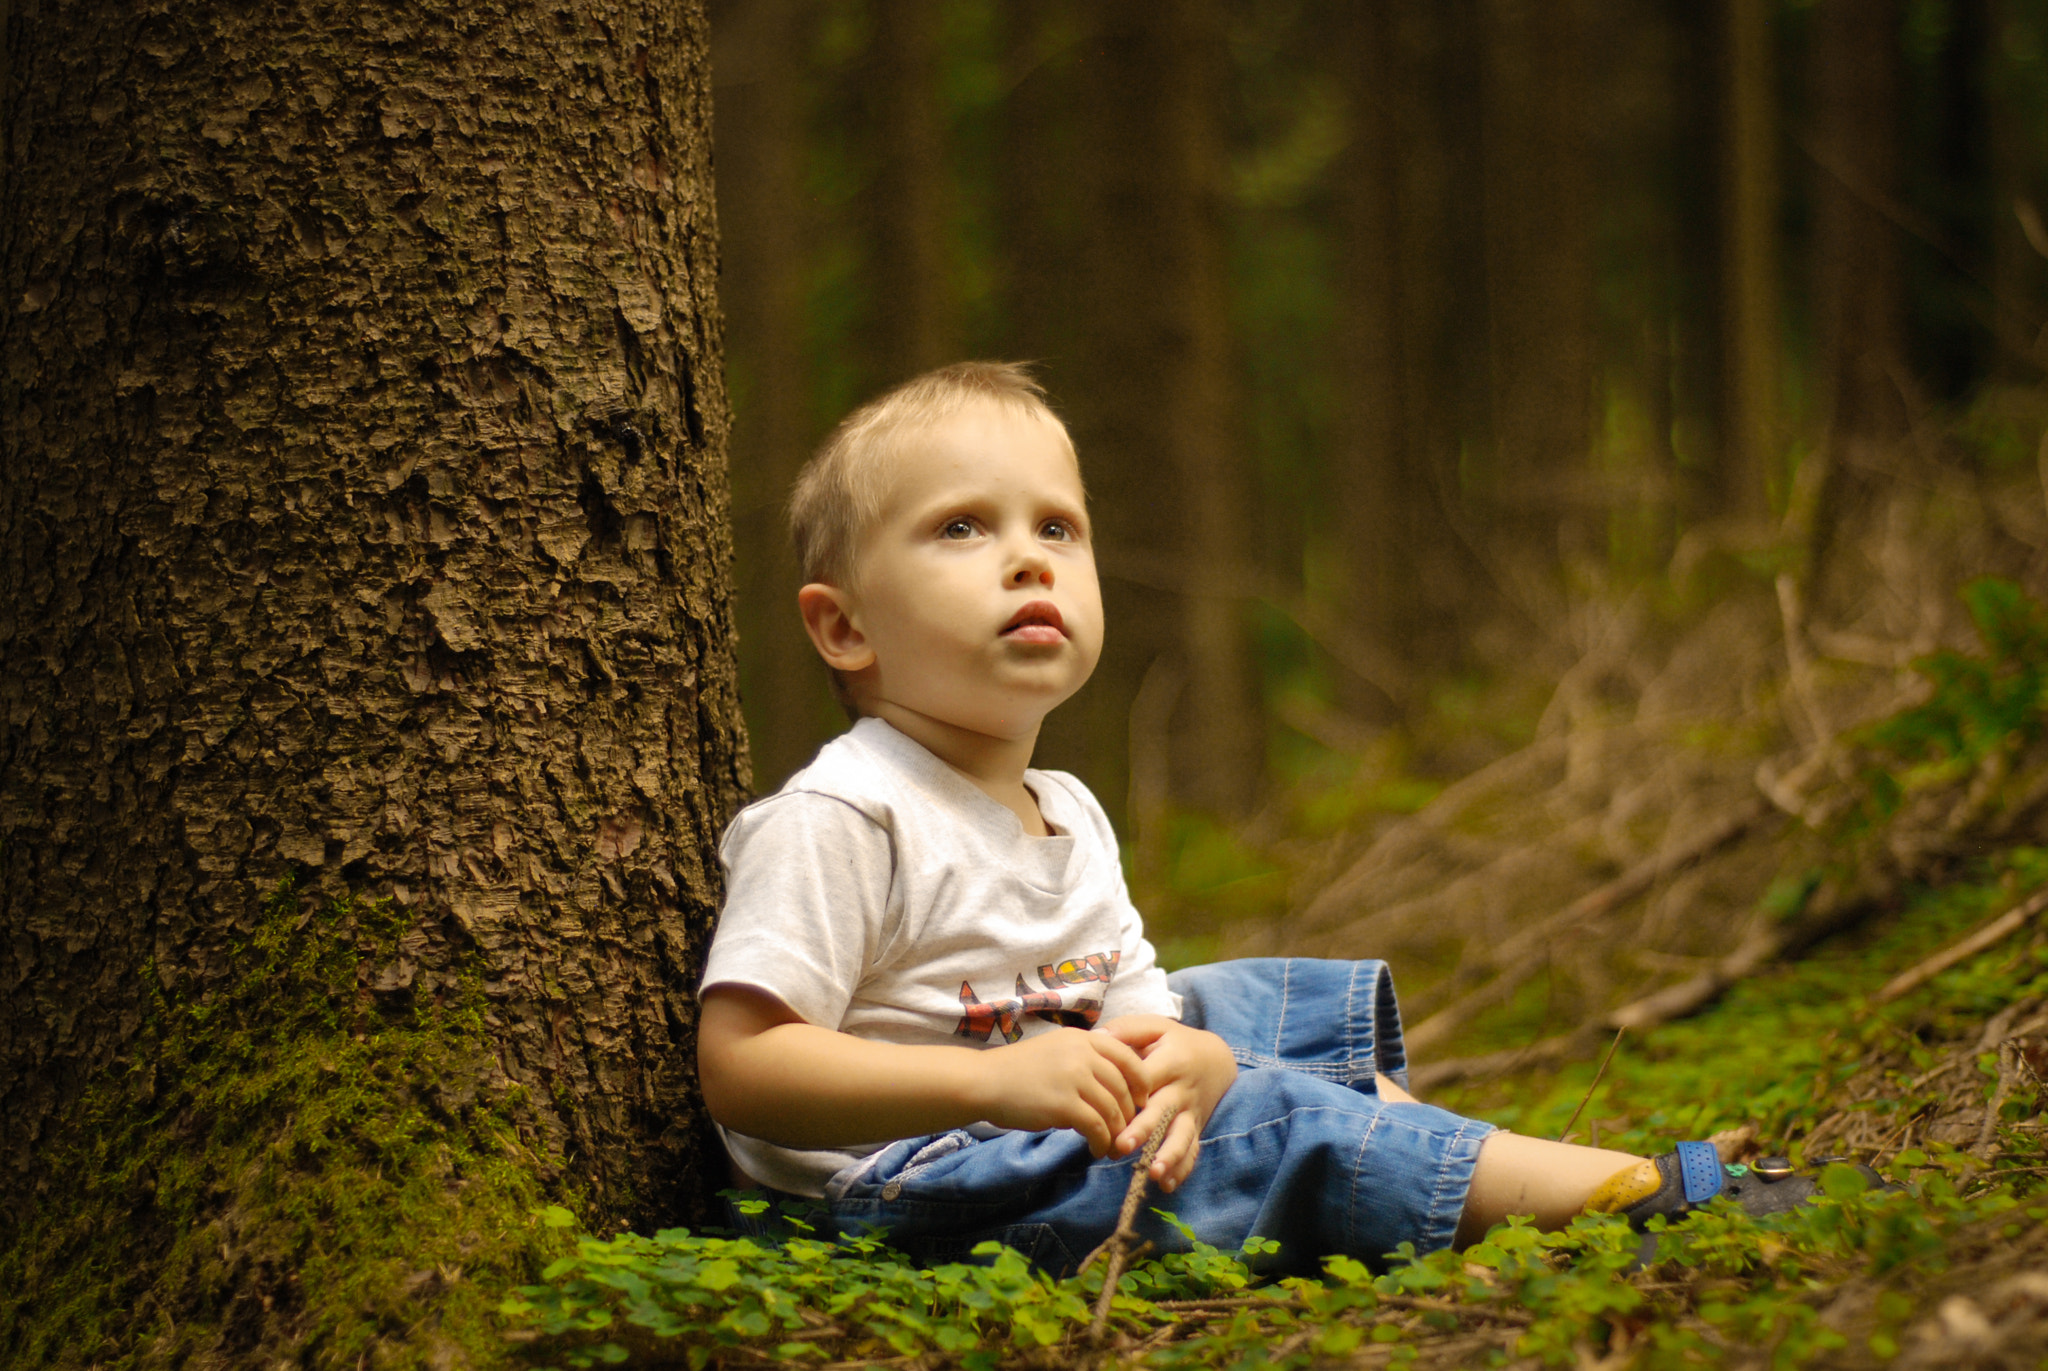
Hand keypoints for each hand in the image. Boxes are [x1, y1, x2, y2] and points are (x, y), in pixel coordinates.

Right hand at [976, 1027, 1150, 1156]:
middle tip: (1128, 1129)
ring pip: (1113, 1109)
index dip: (1141, 1080)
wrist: (984, 1081)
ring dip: (1117, 1131)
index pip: (1128, 1056)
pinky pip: (1097, 1127)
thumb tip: (1115, 1080)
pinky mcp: (1064, 1104)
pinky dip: (1102, 1141)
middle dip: (1131, 1112)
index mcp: (1082, 1038)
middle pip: (1124, 1086)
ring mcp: (1074, 1078)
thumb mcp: (1056, 1050)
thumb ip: (1085, 1057)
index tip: (1142, 1098)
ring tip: (1112, 1144)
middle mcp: (1082, 1054)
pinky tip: (1097, 1149)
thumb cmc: (1018, 1070)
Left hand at [1099, 1018, 1236, 1192]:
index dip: (1131, 1092)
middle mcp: (1182, 1090)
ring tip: (1154, 1173)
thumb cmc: (1176, 1042)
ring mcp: (1191, 1112)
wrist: (1217, 1058)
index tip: (1110, 1104)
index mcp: (1171, 1062)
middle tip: (1122, 1146)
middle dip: (1144, 1131)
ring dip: (1168, 1156)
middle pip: (1163, 1112)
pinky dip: (1182, 1169)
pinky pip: (1193, 1150)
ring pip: (1181, 1136)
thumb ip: (1127, 1029)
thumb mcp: (1156, 1026)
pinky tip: (1167, 1185)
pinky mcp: (1195, 1128)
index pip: (1148, 1078)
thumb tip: (1097, 1036)